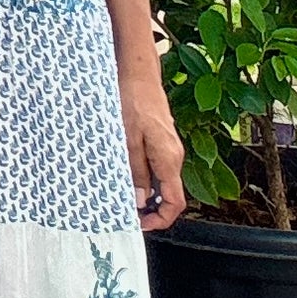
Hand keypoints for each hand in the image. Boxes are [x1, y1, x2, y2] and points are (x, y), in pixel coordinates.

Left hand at [119, 70, 186, 232]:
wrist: (138, 73)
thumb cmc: (132, 100)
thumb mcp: (127, 140)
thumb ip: (136, 172)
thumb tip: (140, 202)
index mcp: (169, 159)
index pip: (175, 203)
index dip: (160, 220)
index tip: (140, 225)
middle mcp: (174, 156)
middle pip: (169, 196)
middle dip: (149, 210)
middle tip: (124, 213)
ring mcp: (169, 149)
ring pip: (162, 183)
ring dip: (145, 194)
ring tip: (120, 195)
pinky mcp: (161, 141)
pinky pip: (156, 168)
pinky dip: (143, 178)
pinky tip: (125, 176)